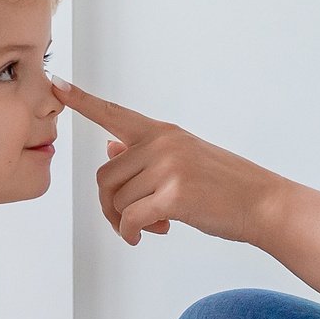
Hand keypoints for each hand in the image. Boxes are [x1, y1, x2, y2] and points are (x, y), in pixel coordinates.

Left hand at [53, 80, 286, 247]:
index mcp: (162, 132)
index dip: (82, 100)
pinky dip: (131, 233)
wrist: (263, 203)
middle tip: (130, 220)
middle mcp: (162, 144)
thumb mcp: (185, 158)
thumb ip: (145, 154)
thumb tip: (109, 149)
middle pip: (104, 176)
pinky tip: (146, 236)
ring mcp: (168, 168)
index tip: (56, 83)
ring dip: (126, 222)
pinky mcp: (173, 195)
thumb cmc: (225, 185)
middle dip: (110, 204)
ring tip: (154, 225)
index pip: (113, 113)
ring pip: (117, 201)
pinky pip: (130, 219)